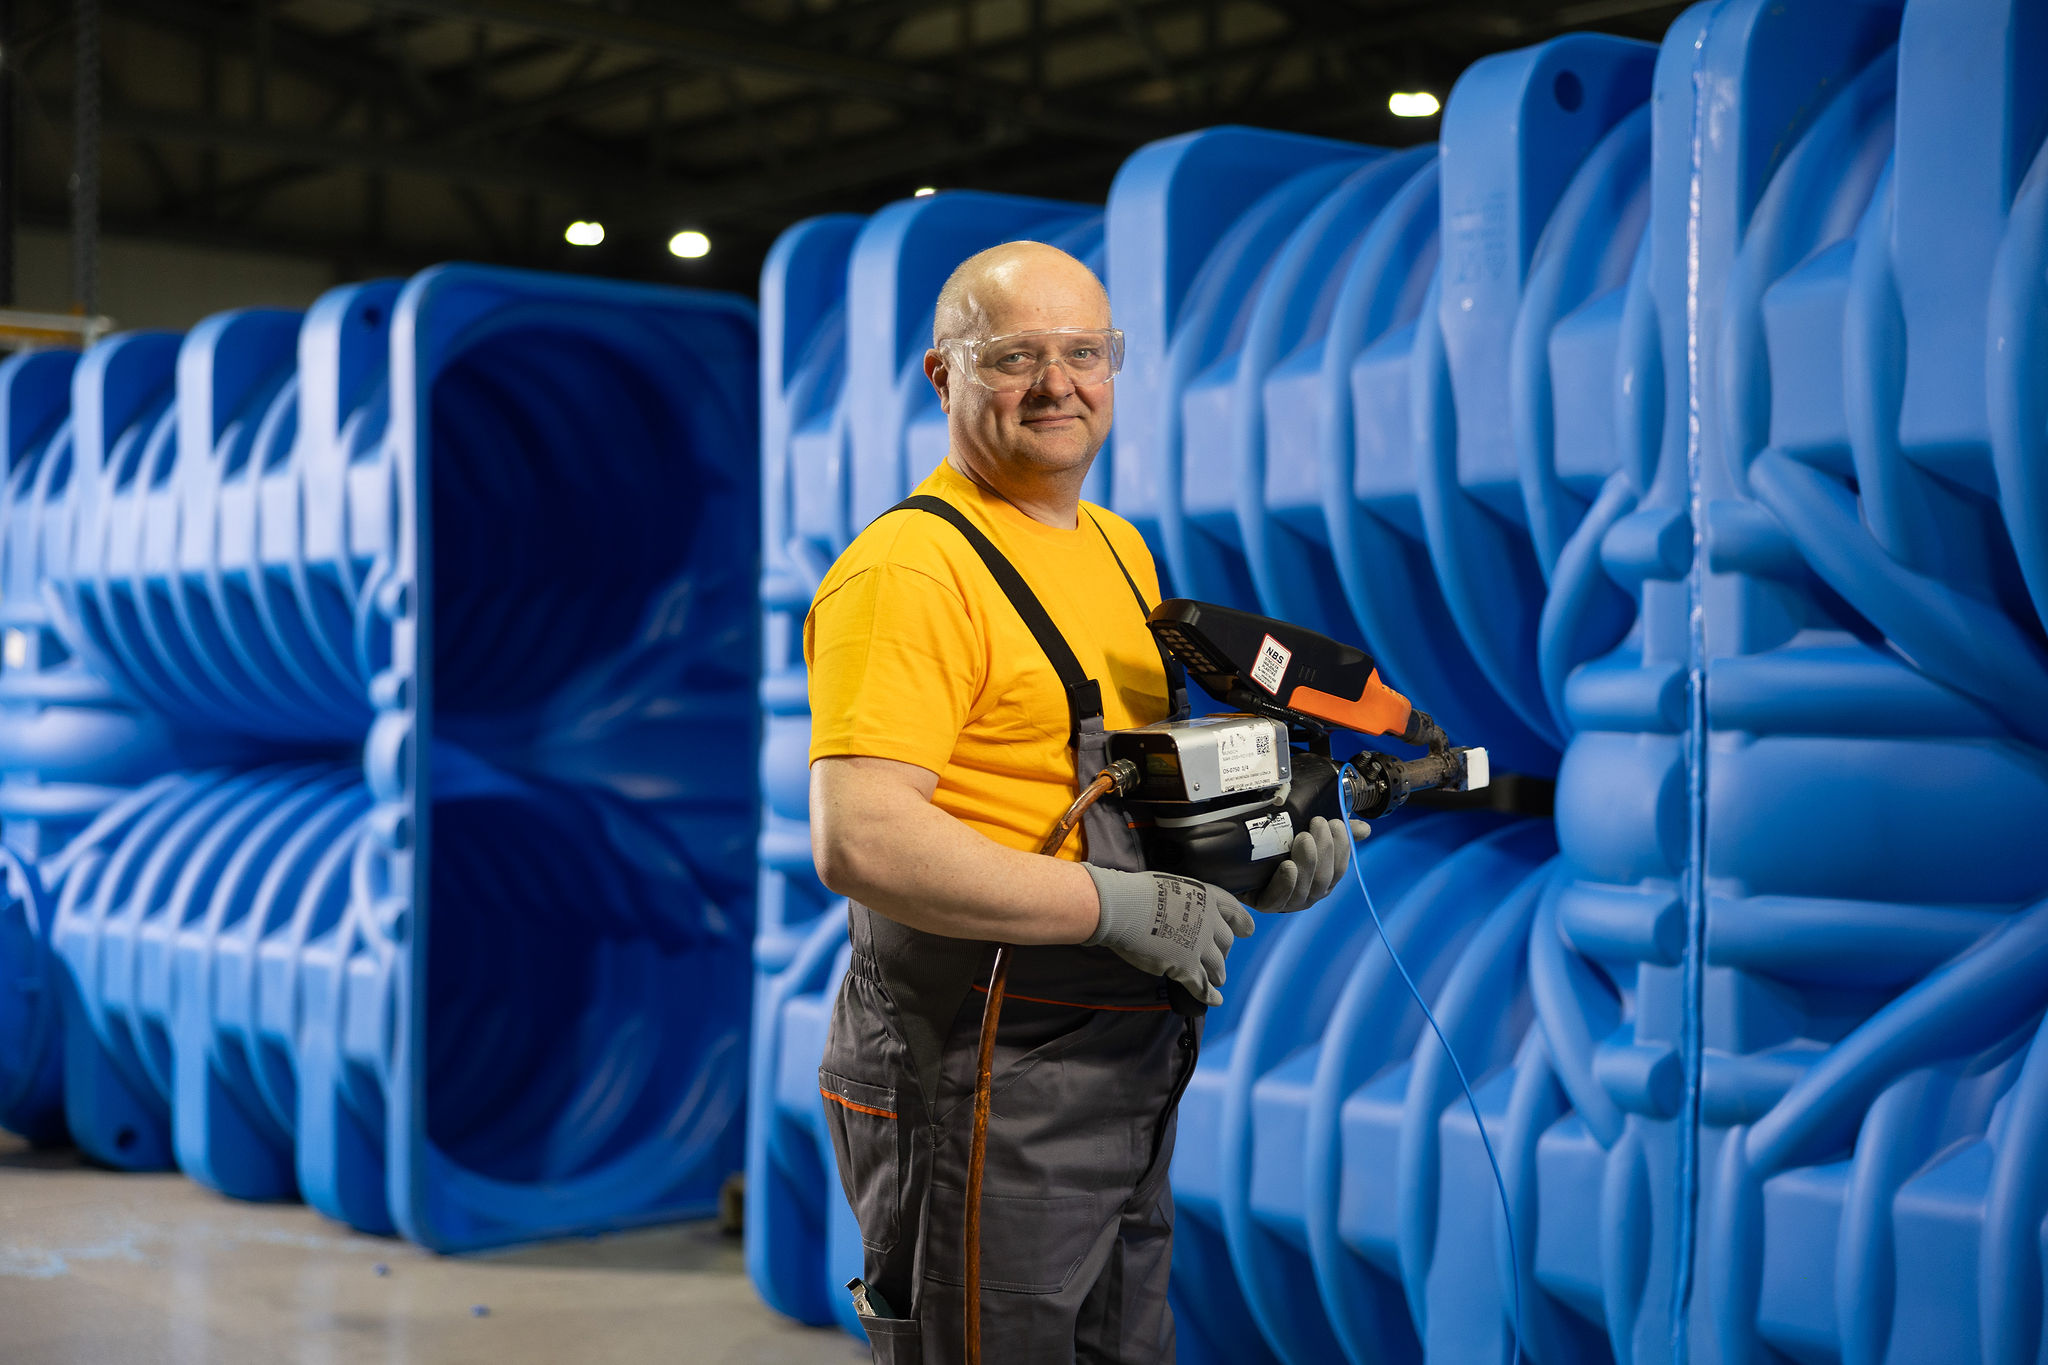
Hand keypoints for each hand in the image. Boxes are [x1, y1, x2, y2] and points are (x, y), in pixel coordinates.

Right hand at [1081, 866, 1254, 1005]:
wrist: (1124, 908)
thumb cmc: (1136, 892)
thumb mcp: (1169, 886)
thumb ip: (1182, 901)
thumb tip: (1175, 912)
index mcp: (1206, 897)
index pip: (1234, 911)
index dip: (1242, 923)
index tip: (1247, 931)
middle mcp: (1209, 921)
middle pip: (1226, 943)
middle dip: (1222, 952)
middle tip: (1214, 958)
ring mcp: (1200, 946)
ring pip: (1218, 967)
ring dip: (1217, 974)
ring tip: (1215, 980)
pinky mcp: (1187, 968)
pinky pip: (1203, 986)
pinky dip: (1210, 995)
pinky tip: (1214, 1000)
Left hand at [1253, 817, 1370, 912]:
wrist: (1233, 853)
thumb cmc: (1274, 842)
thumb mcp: (1303, 832)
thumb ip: (1332, 832)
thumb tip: (1364, 828)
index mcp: (1320, 880)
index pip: (1339, 869)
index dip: (1342, 848)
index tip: (1336, 823)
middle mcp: (1306, 894)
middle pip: (1323, 880)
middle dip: (1324, 850)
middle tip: (1317, 823)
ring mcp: (1285, 902)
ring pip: (1303, 890)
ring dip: (1307, 863)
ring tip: (1302, 838)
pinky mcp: (1261, 904)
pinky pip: (1275, 901)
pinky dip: (1285, 884)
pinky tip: (1288, 866)